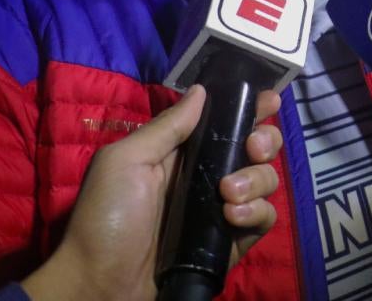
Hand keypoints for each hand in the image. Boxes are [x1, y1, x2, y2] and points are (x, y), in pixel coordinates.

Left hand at [20, 85, 283, 300]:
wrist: (102, 285)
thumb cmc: (106, 216)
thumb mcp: (125, 161)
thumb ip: (167, 127)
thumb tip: (202, 90)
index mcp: (182, 153)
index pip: (225, 121)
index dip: (251, 108)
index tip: (269, 100)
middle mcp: (208, 176)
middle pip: (256, 147)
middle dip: (265, 140)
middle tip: (253, 146)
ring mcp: (223, 209)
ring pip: (266, 180)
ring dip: (256, 179)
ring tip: (229, 193)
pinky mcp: (231, 241)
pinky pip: (264, 219)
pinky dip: (256, 212)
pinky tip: (231, 217)